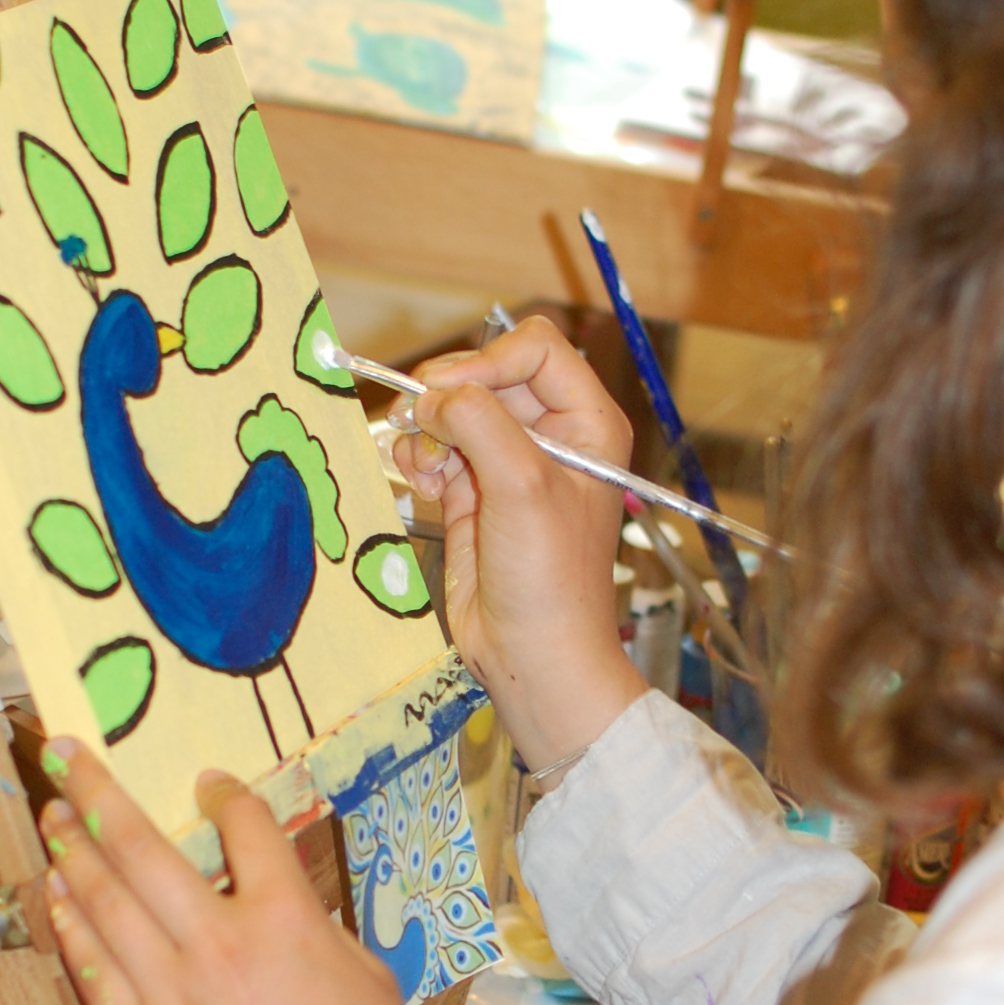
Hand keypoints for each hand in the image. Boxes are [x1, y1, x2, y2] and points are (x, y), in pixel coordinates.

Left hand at [38, 740, 411, 1004]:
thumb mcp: (368, 980)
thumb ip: (321, 933)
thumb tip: (291, 910)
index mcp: (284, 918)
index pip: (247, 830)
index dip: (226, 796)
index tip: (208, 782)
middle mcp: (216, 940)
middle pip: (143, 849)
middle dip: (100, 793)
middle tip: (66, 755)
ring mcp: (168, 990)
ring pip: (106, 902)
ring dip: (74, 851)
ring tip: (54, 814)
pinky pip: (93, 970)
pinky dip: (72, 926)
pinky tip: (57, 893)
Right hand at [391, 315, 645, 774]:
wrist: (533, 653)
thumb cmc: (551, 578)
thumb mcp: (523, 486)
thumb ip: (480, 422)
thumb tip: (433, 396)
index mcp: (587, 422)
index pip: (534, 350)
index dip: (488, 361)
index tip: (450, 394)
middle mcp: (551, 435)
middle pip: (486, 374)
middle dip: (447, 395)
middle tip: (416, 420)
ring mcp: (509, 462)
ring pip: (453, 409)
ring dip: (427, 428)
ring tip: (425, 467)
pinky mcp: (473, 490)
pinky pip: (436, 447)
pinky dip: (420, 456)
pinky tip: (423, 484)